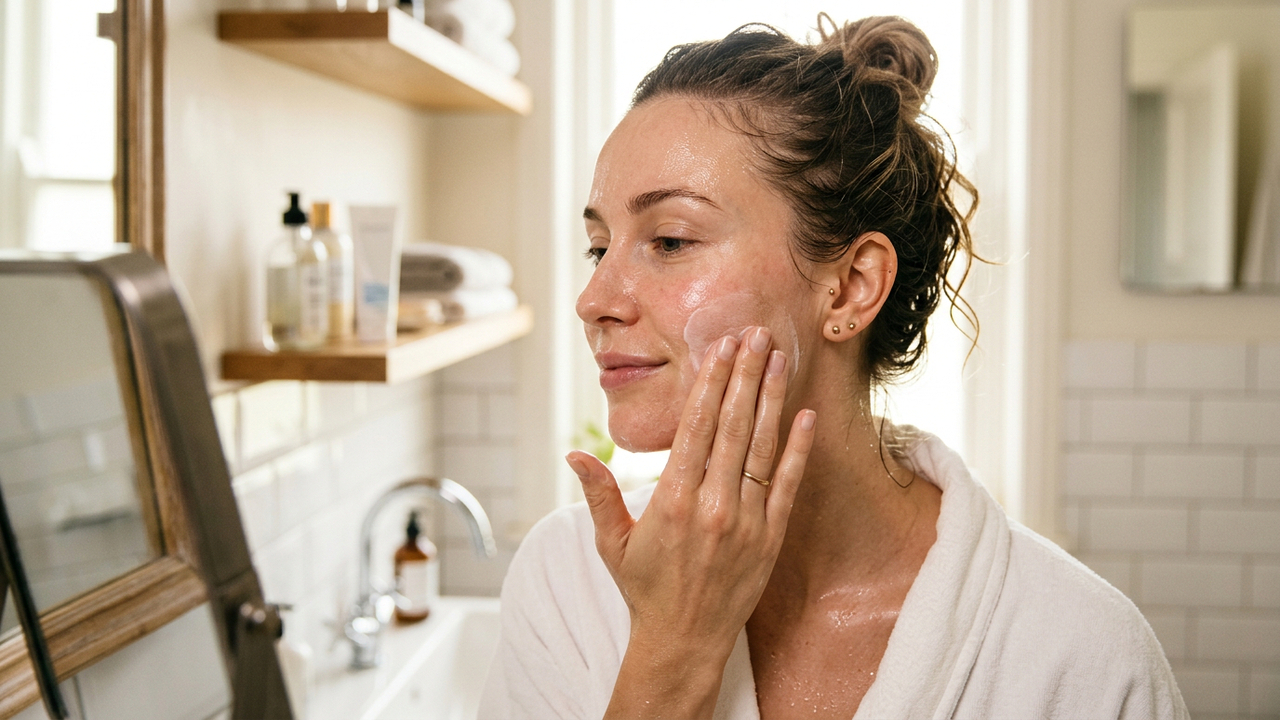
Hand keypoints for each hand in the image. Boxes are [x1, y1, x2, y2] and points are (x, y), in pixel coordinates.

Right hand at [567, 326, 816, 717]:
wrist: (684, 640)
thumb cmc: (645, 587)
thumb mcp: (612, 541)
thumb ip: (597, 493)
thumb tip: (572, 455)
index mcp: (671, 501)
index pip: (696, 427)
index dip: (711, 383)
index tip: (720, 348)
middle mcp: (712, 506)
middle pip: (733, 426)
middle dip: (745, 375)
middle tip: (756, 334)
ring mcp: (746, 521)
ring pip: (762, 447)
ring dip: (772, 399)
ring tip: (779, 359)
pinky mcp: (770, 537)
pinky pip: (788, 484)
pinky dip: (798, 449)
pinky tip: (805, 415)